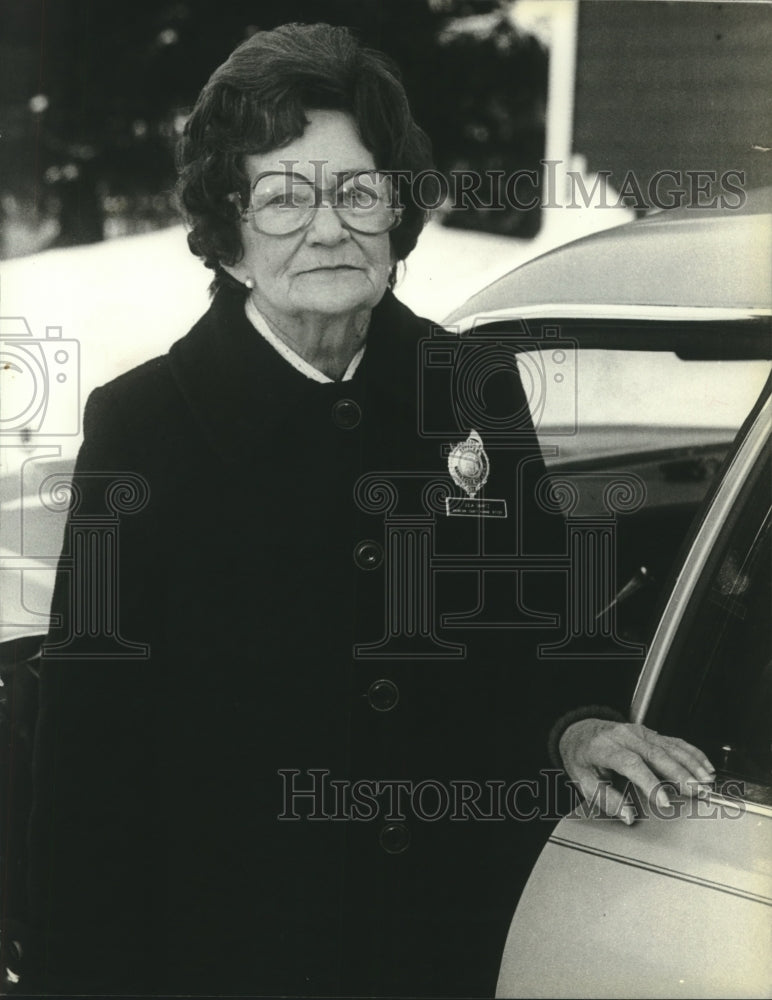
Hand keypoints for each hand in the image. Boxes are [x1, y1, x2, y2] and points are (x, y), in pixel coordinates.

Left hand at [559, 719, 715, 823]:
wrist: (579, 731)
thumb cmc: (582, 757)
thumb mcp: (583, 780)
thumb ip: (605, 799)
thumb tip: (627, 816)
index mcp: (605, 747)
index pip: (631, 763)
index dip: (649, 783)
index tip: (664, 801)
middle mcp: (625, 736)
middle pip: (656, 754)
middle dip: (680, 774)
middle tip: (697, 792)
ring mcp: (639, 732)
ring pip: (670, 747)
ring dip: (691, 764)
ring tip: (706, 782)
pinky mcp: (650, 733)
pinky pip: (675, 741)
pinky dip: (692, 753)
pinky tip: (705, 766)